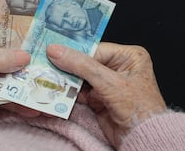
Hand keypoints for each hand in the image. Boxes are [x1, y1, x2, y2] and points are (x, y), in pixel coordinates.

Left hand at [0, 26, 37, 136]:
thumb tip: (22, 57)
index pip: (1, 29)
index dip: (22, 32)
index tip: (44, 36)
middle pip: (8, 56)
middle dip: (28, 63)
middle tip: (51, 68)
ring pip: (6, 77)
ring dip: (23, 85)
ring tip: (44, 92)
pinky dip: (13, 102)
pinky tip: (28, 108)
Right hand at [46, 42, 166, 147]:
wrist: (143, 139)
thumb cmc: (139, 109)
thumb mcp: (109, 82)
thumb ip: (81, 65)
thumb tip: (56, 51)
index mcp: (127, 57)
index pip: (94, 49)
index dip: (73, 51)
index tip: (52, 51)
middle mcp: (117, 67)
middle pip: (85, 62)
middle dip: (67, 66)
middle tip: (46, 63)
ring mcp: (106, 83)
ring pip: (79, 77)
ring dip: (65, 80)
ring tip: (48, 76)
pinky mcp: (98, 97)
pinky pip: (79, 91)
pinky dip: (68, 92)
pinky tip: (57, 90)